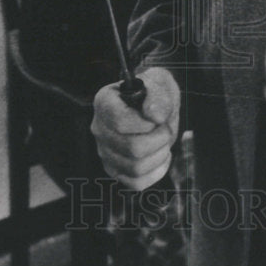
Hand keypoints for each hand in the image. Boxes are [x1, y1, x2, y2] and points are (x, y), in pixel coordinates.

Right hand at [91, 67, 179, 190]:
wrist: (155, 107)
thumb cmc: (154, 93)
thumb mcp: (160, 82)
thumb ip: (158, 95)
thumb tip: (154, 115)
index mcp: (104, 102)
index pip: (120, 121)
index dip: (145, 123)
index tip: (157, 118)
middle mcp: (100, 128)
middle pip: (132, 148)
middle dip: (159, 139)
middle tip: (165, 128)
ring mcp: (105, 151)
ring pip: (135, 168)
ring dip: (160, 154)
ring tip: (163, 140)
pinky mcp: (115, 169)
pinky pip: (136, 183)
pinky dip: (156, 171)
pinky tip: (161, 155)